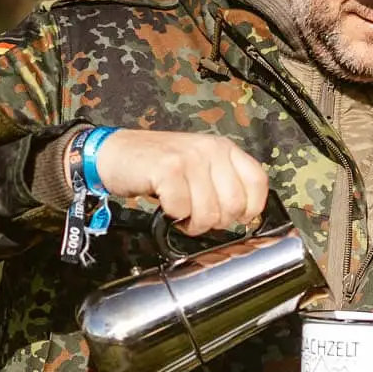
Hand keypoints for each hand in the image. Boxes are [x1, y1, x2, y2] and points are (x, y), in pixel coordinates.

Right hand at [92, 129, 268, 236]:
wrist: (115, 152)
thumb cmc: (158, 165)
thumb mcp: (200, 167)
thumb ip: (224, 183)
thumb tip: (246, 214)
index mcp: (224, 148)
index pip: (257, 182)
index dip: (250, 209)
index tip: (235, 218)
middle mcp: (211, 149)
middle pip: (233, 205)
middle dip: (215, 221)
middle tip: (196, 216)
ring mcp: (190, 158)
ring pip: (209, 212)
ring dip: (192, 223)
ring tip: (180, 212)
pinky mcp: (168, 169)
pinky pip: (181, 209)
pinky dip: (172, 215)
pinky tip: (166, 206)